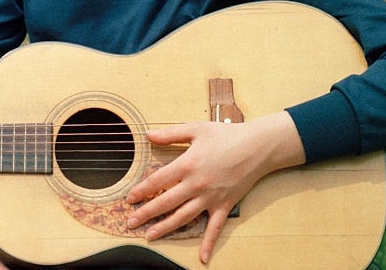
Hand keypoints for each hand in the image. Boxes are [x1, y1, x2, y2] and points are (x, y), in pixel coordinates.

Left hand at [125, 113, 305, 264]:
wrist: (255, 147)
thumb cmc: (225, 135)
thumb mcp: (195, 128)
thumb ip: (170, 133)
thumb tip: (148, 135)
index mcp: (187, 164)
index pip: (158, 181)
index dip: (142, 191)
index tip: (130, 199)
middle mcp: (196, 184)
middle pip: (166, 202)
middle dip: (146, 214)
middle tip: (131, 223)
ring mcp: (210, 198)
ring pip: (183, 217)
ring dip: (165, 228)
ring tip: (150, 236)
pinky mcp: (224, 205)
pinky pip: (214, 228)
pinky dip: (208, 244)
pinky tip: (202, 258)